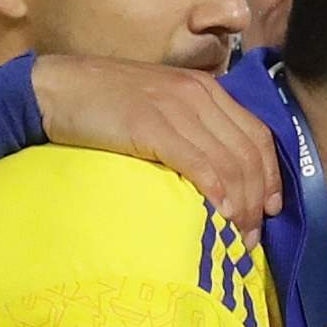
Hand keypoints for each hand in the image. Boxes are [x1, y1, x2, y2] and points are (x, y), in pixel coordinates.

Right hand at [30, 55, 280, 228]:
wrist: (54, 89)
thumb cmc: (103, 103)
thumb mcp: (158, 105)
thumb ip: (190, 127)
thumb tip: (217, 174)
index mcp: (205, 89)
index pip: (256, 135)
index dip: (271, 176)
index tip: (272, 209)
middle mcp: (198, 95)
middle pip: (248, 154)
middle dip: (258, 200)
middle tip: (252, 237)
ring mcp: (176, 108)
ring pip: (228, 163)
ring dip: (240, 206)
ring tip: (237, 237)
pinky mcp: (152, 125)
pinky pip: (199, 163)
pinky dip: (216, 192)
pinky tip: (220, 215)